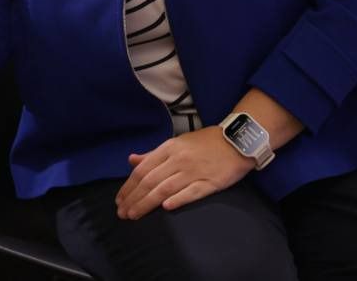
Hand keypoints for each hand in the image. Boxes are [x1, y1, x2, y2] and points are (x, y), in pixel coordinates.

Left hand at [114, 127, 253, 219]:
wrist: (237, 141)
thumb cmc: (205, 143)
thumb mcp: (177, 143)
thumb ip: (153, 154)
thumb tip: (132, 160)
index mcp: (169, 148)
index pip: (143, 170)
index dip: (129, 186)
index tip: (119, 200)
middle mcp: (178, 160)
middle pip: (150, 181)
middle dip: (133, 198)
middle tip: (122, 213)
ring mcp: (194, 171)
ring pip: (165, 188)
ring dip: (147, 203)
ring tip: (134, 214)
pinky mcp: (210, 182)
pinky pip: (191, 192)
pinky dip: (177, 199)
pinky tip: (165, 208)